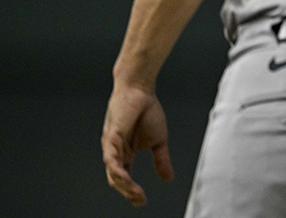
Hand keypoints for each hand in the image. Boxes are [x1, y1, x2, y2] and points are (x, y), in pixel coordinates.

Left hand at [102, 82, 173, 205]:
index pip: (126, 177)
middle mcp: (116, 152)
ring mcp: (111, 146)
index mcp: (126, 153)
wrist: (141, 91)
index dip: (132, 191)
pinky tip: (124, 178)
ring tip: (135, 192)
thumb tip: (168, 178)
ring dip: (124, 185)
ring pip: (113, 172)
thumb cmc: (147, 111)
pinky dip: (117, 169)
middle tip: (139, 199)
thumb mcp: (159, 141)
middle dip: (127, 192)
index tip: (142, 201)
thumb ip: (162, 160)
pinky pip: (111, 158)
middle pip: (117, 179)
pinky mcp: (111, 137)